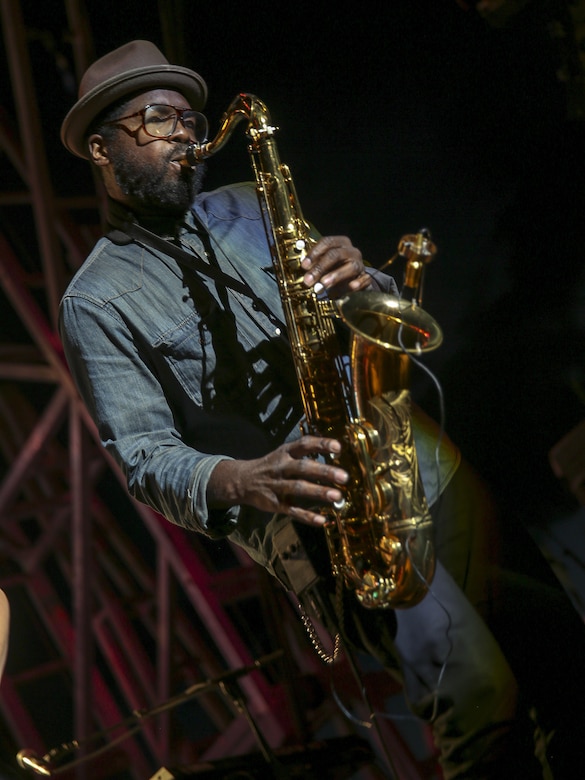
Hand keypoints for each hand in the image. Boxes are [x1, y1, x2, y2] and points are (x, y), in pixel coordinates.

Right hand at [209, 436, 348, 526]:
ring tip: (337, 496)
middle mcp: (281, 467)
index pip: (304, 444)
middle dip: (324, 471)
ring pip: (298, 488)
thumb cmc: (272, 465)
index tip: (338, 448)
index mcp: (285, 452)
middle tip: (344, 476)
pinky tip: (322, 521)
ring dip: (318, 491)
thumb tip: (336, 452)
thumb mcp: (284, 453)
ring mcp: (277, 486)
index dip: (321, 444)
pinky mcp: (274, 504)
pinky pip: (292, 510)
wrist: (243, 481)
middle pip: (303, 467)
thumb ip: (305, 453)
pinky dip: (307, 516)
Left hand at [301, 236, 371, 295]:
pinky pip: (364, 279)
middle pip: (336, 254)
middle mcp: (352, 251)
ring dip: (335, 276)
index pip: (327, 242)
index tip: (304, 266)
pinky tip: (351, 287)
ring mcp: (360, 264)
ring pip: (351, 267)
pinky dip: (358, 283)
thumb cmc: (334, 270)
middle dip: (320, 268)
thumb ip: (314, 264)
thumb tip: (302, 269)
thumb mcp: (324, 264)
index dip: (314, 253)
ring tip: (322, 285)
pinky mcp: (366, 278)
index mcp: (340, 243)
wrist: (353, 282)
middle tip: (308, 281)